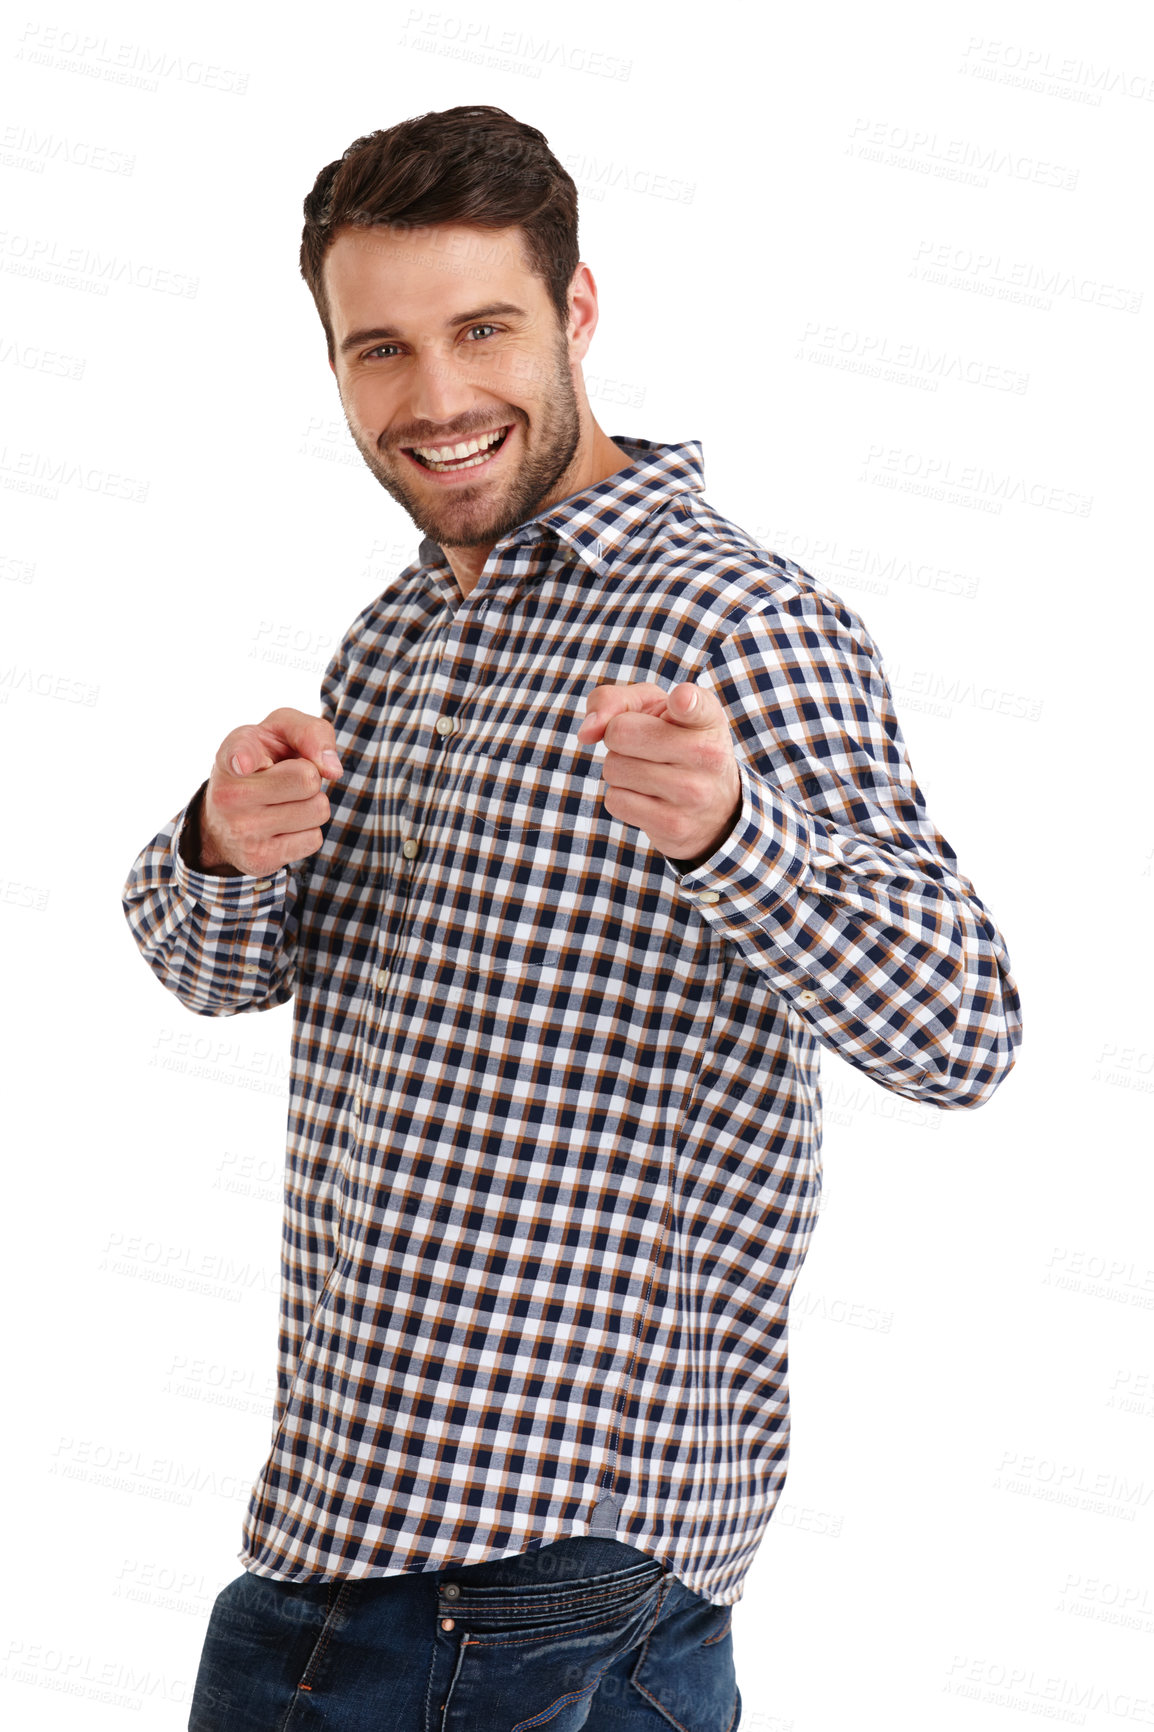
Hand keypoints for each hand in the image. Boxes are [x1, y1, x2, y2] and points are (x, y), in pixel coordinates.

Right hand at [196, 708, 343, 874]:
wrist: (224, 818)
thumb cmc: (263, 761)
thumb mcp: (280, 732)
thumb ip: (310, 732)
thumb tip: (332, 770)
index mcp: (233, 754)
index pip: (240, 753)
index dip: (244, 756)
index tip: (243, 763)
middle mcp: (229, 793)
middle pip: (308, 779)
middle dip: (310, 777)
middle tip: (287, 780)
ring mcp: (242, 830)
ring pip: (317, 810)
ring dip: (311, 805)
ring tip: (284, 802)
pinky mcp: (259, 859)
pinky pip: (313, 840)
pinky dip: (306, 831)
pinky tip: (281, 826)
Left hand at [575, 681, 741, 866]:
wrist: (713, 809)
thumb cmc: (673, 742)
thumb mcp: (653, 709)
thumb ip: (615, 701)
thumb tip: (586, 733)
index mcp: (707, 717)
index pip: (693, 704)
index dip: (684, 701)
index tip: (681, 700)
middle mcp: (707, 753)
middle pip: (620, 732)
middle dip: (617, 737)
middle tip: (643, 745)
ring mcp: (693, 793)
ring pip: (614, 768)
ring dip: (620, 769)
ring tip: (650, 772)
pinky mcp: (675, 826)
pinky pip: (616, 801)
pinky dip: (622, 797)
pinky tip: (649, 797)